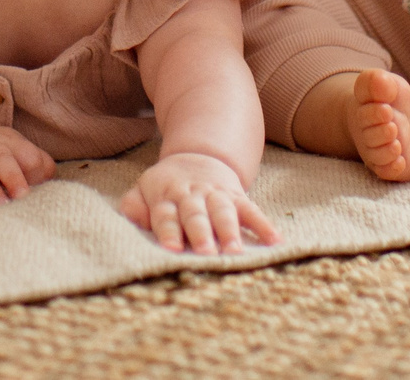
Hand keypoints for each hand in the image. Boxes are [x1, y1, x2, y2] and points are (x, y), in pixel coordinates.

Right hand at [0, 126, 54, 208]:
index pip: (27, 153)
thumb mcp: (20, 153)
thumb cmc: (0, 157)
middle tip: (22, 198)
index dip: (34, 171)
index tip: (37, 190)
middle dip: (12, 177)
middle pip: (0, 156)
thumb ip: (40, 168)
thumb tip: (51, 189)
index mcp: (11, 143)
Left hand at [118, 150, 277, 254]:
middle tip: (206, 253)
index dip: (168, 231)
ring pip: (223, 212)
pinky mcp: (237, 197)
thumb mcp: (143, 190)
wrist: (198, 157)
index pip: (165, 215)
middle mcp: (192, 196)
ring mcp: (216, 195)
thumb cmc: (167, 186)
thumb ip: (134, 206)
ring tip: (235, 252)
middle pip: (196, 215)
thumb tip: (134, 219)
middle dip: (201, 234)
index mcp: (165, 197)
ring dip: (230, 231)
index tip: (171, 248)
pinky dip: (264, 225)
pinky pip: (252, 210)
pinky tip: (274, 241)